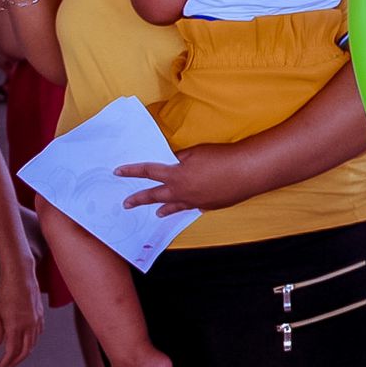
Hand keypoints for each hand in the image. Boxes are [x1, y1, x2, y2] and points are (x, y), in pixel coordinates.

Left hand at [0, 255, 42, 366]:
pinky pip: (37, 335)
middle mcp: (29, 326)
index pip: (12, 352)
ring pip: (33, 345)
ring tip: (12, 358)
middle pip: (25, 352)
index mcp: (16, 326)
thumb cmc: (4, 293)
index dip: (4, 364)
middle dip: (14, 363)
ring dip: (23, 354)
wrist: (21, 276)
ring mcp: (37, 321)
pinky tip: (24, 343)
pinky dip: (30, 343)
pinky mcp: (40, 316)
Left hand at [116, 143, 259, 215]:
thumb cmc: (221, 157)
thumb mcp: (196, 152)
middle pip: (155, 196)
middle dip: (139, 199)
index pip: (148, 172)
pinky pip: (194, 208)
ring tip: (156, 214)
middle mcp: (182, 192)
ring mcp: (196, 201)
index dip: (132, 171)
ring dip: (163, 209)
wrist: (247, 172)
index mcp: (176, 175)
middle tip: (126, 204)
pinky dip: (189, 207)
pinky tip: (189, 207)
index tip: (118, 172)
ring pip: (175, 207)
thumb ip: (181, 158)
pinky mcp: (211, 205)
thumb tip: (172, 162)